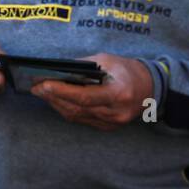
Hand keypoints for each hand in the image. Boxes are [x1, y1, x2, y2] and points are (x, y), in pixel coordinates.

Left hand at [30, 53, 152, 130]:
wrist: (152, 87)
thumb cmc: (128, 70)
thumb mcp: (107, 60)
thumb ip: (83, 66)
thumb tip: (56, 70)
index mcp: (119, 93)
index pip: (84, 97)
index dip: (61, 91)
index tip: (42, 84)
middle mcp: (116, 112)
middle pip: (76, 108)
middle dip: (53, 97)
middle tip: (35, 87)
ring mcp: (112, 123)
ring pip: (76, 115)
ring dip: (56, 104)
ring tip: (41, 92)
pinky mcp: (108, 127)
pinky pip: (82, 119)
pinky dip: (67, 109)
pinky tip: (56, 100)